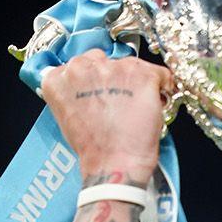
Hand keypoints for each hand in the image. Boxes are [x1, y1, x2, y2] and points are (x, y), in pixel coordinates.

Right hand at [40, 52, 174, 187]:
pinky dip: (163, 86)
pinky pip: (160, 73)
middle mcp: (82, 67)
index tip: (104, 91)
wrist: (114, 162)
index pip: (81, 63)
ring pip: (131, 65)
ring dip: (137, 81)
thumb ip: (75, 91)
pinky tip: (155, 104)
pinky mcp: (141, 75)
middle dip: (114, 77)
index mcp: (58, 77)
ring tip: (137, 107)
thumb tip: (91, 85)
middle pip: (104, 59)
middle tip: (121, 101)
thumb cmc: (94, 147)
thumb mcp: (69, 113)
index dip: (96, 79)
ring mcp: (113, 68)